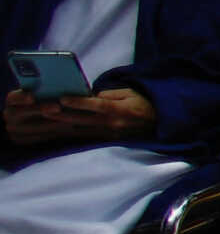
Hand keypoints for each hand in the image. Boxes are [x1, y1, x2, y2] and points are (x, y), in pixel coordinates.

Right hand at [2, 89, 75, 145]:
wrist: (36, 117)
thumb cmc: (45, 99)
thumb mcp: (42, 93)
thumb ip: (45, 90)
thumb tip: (57, 82)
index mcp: (12, 100)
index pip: (13, 98)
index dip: (21, 97)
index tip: (32, 97)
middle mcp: (9, 114)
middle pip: (20, 113)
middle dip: (39, 110)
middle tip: (58, 107)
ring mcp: (13, 129)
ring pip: (30, 128)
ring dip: (50, 124)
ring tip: (69, 119)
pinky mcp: (21, 140)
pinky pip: (36, 138)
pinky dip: (52, 133)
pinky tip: (66, 128)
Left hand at [31, 87, 157, 141]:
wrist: (161, 122)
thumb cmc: (144, 102)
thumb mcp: (130, 92)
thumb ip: (110, 94)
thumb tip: (92, 97)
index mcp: (119, 110)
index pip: (95, 105)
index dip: (77, 102)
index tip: (61, 98)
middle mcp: (113, 124)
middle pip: (83, 120)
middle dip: (62, 115)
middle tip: (45, 110)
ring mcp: (111, 134)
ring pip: (82, 131)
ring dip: (64, 126)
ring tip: (47, 121)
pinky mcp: (109, 141)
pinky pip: (88, 137)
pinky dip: (74, 133)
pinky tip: (62, 131)